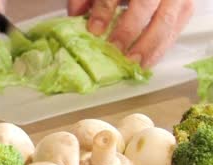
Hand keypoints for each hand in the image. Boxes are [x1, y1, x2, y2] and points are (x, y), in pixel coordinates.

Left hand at [68, 0, 193, 67]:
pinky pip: (177, 29)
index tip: (94, 30)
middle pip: (145, 5)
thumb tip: (75, 16)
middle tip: (115, 51)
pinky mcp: (185, 8)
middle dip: (129, 30)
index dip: (104, 10)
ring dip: (149, 45)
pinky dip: (161, 48)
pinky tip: (146, 62)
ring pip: (167, 20)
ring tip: (132, 64)